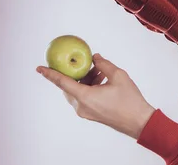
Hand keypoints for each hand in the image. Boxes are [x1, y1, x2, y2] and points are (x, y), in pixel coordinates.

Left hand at [36, 53, 155, 139]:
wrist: (138, 121)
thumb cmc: (129, 100)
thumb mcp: (118, 76)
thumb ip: (104, 64)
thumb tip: (95, 57)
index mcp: (85, 96)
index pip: (62, 82)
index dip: (50, 74)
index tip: (39, 68)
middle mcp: (82, 106)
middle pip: (70, 86)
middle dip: (76, 73)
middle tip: (85, 62)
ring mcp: (86, 112)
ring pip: (78, 92)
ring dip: (85, 80)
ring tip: (99, 70)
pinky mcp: (92, 114)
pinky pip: (84, 98)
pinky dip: (89, 87)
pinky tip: (101, 80)